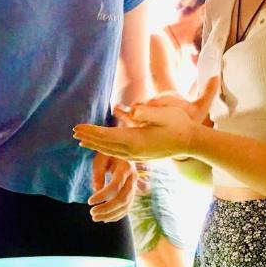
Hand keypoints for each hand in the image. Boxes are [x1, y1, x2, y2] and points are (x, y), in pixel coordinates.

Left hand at [74, 77, 219, 161]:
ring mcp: (136, 156)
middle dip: (88, 138)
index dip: (91, 131)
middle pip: (105, 145)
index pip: (107, 135)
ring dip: (95, 145)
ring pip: (110, 151)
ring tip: (81, 140)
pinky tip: (100, 147)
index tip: (77, 127)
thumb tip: (131, 109)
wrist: (192, 142)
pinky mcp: (140, 157)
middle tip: (73, 132)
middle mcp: (133, 151)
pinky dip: (105, 150)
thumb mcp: (164, 114)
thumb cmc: (179, 124)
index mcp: (136, 140)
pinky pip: (117, 154)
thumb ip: (146, 112)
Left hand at [88, 153, 135, 221]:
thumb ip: (98, 174)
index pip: (115, 186)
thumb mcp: (100, 159)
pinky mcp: (132, 191)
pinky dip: (117, 215)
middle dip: (107, 209)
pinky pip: (127, 206)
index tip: (89, 201)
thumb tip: (96, 192)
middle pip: (123, 199)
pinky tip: (106, 219)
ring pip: (126, 205)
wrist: (120, 149)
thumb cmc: (107, 152)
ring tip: (96, 218)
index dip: (102, 196)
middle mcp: (133, 178)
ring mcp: (134, 185)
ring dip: (111, 214)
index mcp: (126, 167)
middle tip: (92, 213)